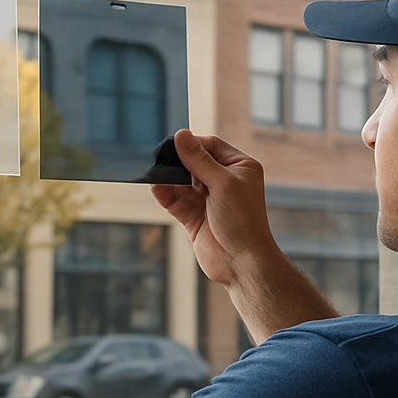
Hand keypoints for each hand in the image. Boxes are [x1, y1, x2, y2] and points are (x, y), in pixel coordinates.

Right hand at [150, 129, 278, 287]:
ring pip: (181, 182)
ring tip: (155, 173)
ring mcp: (207, 200)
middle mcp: (224, 181)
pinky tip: (156, 187)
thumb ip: (199, 160)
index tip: (173, 142)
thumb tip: (181, 135)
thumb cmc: (243, 221)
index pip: (211, 145)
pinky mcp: (193, 217)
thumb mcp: (223, 183)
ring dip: (168, 178)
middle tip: (159, 157)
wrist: (241, 262)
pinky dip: (165, 194)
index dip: (192, 143)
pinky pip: (175, 201)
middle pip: (193, 162)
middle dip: (177, 161)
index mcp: (239, 167)